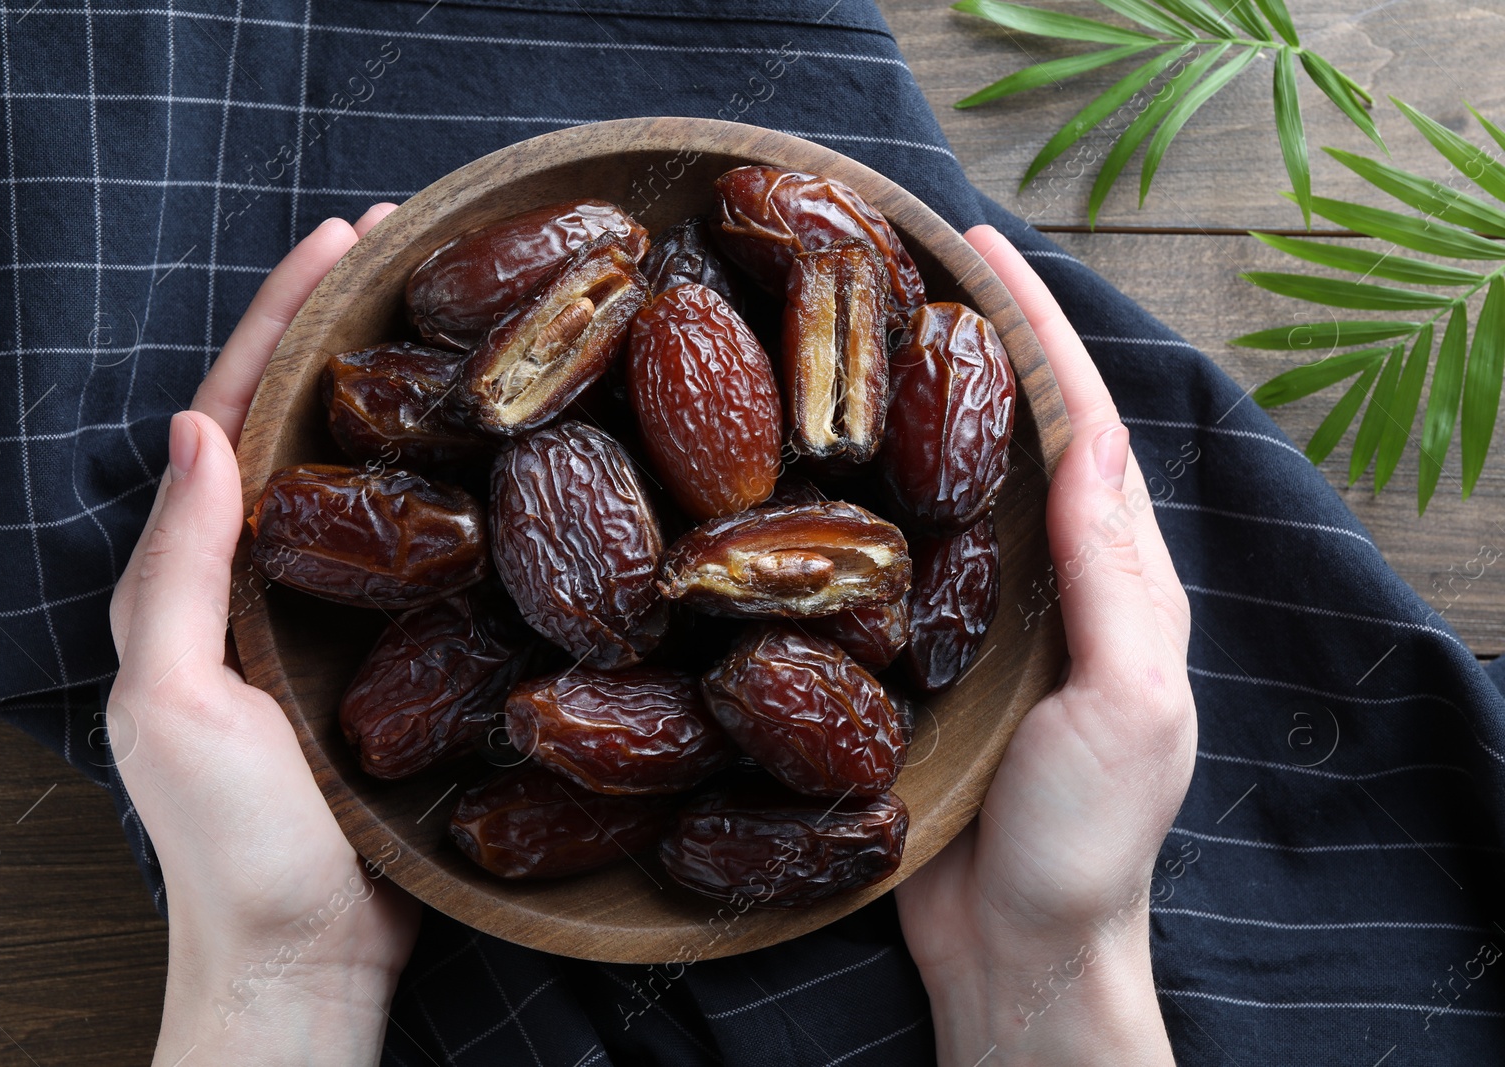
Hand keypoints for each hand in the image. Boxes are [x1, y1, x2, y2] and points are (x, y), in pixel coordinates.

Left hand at [106, 205, 420, 1066]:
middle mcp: (264, 581)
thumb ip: (177, 571)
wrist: (309, 958)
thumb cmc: (232, 848)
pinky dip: (451, 485)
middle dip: (345, 329)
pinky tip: (501, 453)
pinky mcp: (399, 656)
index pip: (236, 415)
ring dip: (402, 392)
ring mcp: (335, 616)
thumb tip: (204, 431)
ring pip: (369, 478)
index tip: (343, 239)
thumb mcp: (173, 704)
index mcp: (200, 576)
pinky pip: (424, 548)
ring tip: (461, 323)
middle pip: (303, 426)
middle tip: (409, 250)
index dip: (283, 320)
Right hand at [895, 226, 1196, 1065]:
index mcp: (1117, 579)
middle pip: (1010, 435)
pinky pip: (889, 556)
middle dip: (967, 342)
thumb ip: (1114, 575)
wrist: (1014, 951)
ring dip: (908, 405)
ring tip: (846, 333)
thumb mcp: (1127, 701)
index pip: (1079, 425)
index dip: (1036, 330)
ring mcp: (979, 618)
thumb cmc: (1084, 839)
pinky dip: (859, 493)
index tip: (977, 247)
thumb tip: (1089, 438)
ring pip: (943, 485)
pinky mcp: (916, 658)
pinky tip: (809, 465)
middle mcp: (1050, 582)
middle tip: (896, 264)